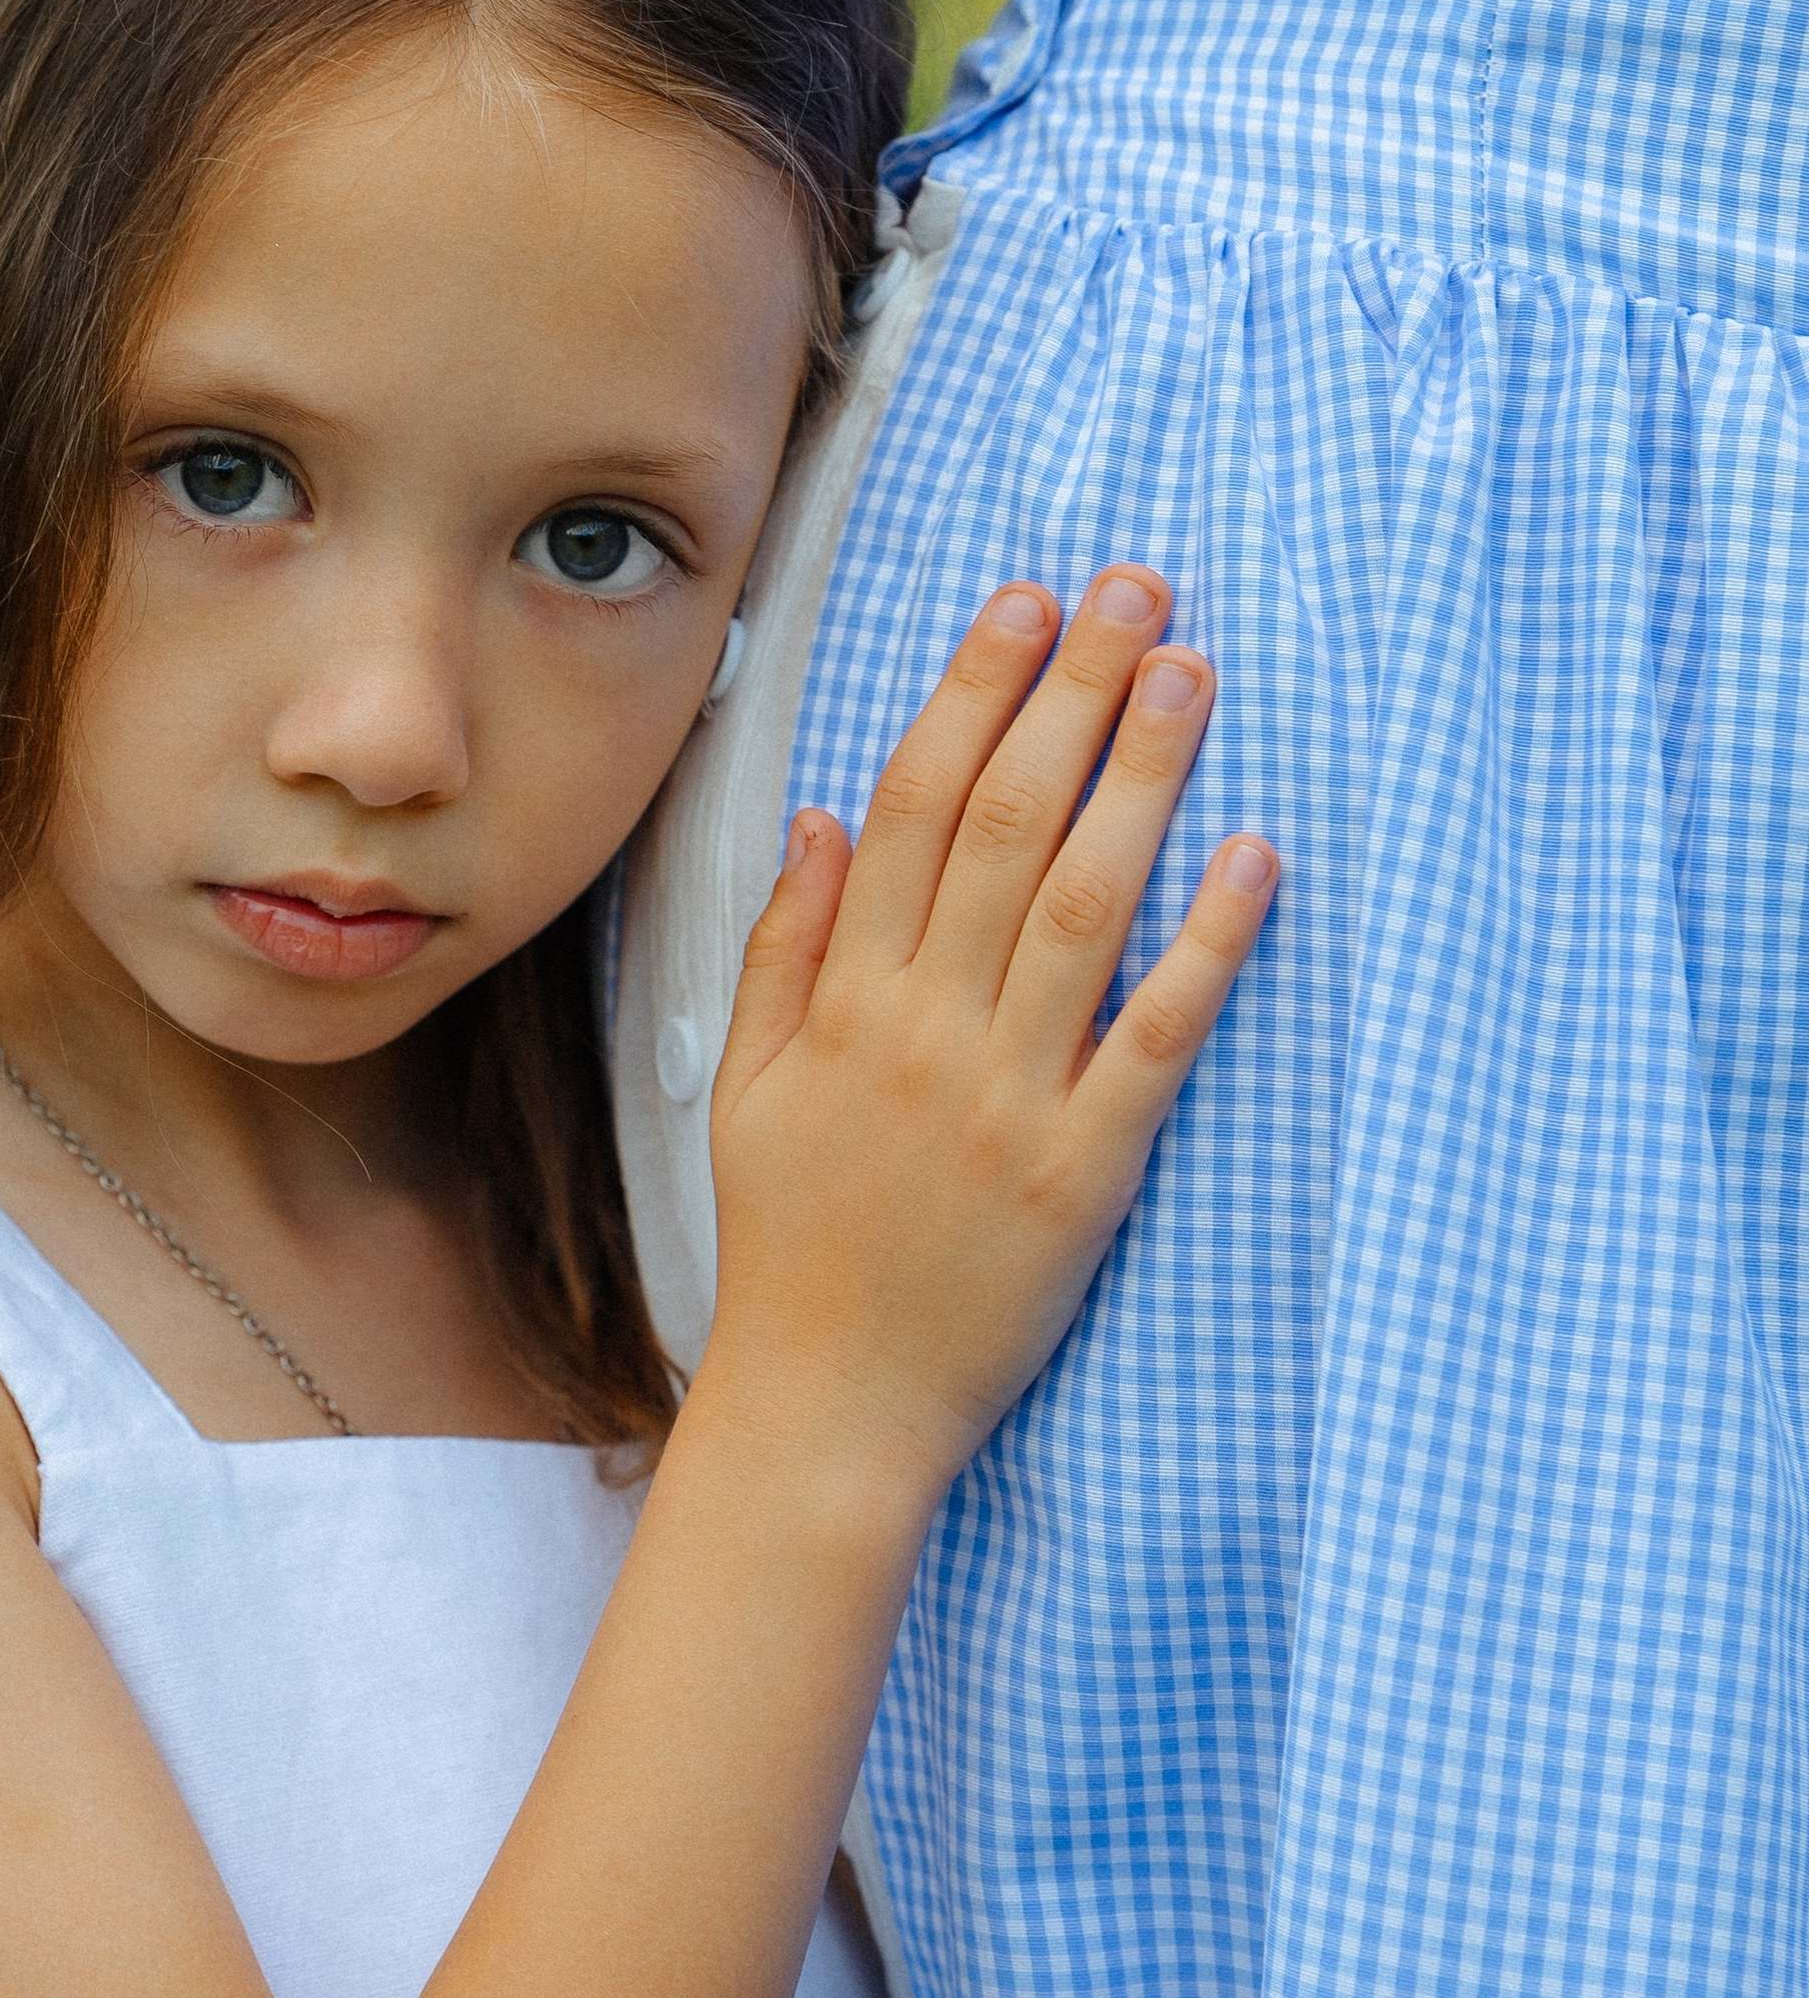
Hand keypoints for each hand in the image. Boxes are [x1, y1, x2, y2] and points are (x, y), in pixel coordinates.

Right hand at [704, 565, 1274, 1500]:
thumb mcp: (744, 1088)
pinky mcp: (1085, 1170)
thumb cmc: (793, 1248)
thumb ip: (783, 950)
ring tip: (1190, 675)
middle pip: (1002, 822)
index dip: (972, 692)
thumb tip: (822, 816)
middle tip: (1136, 589)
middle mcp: (924, 1031)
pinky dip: (1205, 943)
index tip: (1024, 602)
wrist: (828, 1408)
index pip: (909, 805)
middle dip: (1071, 692)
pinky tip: (1253, 856)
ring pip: (1078, 903)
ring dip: (1140, 778)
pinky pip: (1153, 1037)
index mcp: (845, 1002)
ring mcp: (1007, 1098)